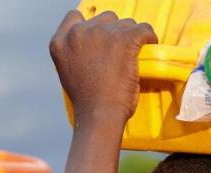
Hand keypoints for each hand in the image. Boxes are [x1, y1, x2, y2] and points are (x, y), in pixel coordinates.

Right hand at [49, 10, 157, 125]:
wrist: (99, 115)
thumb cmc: (88, 102)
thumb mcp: (70, 72)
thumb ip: (77, 53)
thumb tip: (95, 46)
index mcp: (60, 42)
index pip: (75, 17)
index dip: (91, 26)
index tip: (102, 38)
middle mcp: (78, 33)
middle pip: (105, 19)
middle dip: (114, 32)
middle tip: (121, 53)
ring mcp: (101, 34)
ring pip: (126, 24)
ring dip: (132, 37)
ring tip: (134, 56)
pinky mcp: (124, 39)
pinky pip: (144, 29)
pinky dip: (150, 37)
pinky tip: (149, 47)